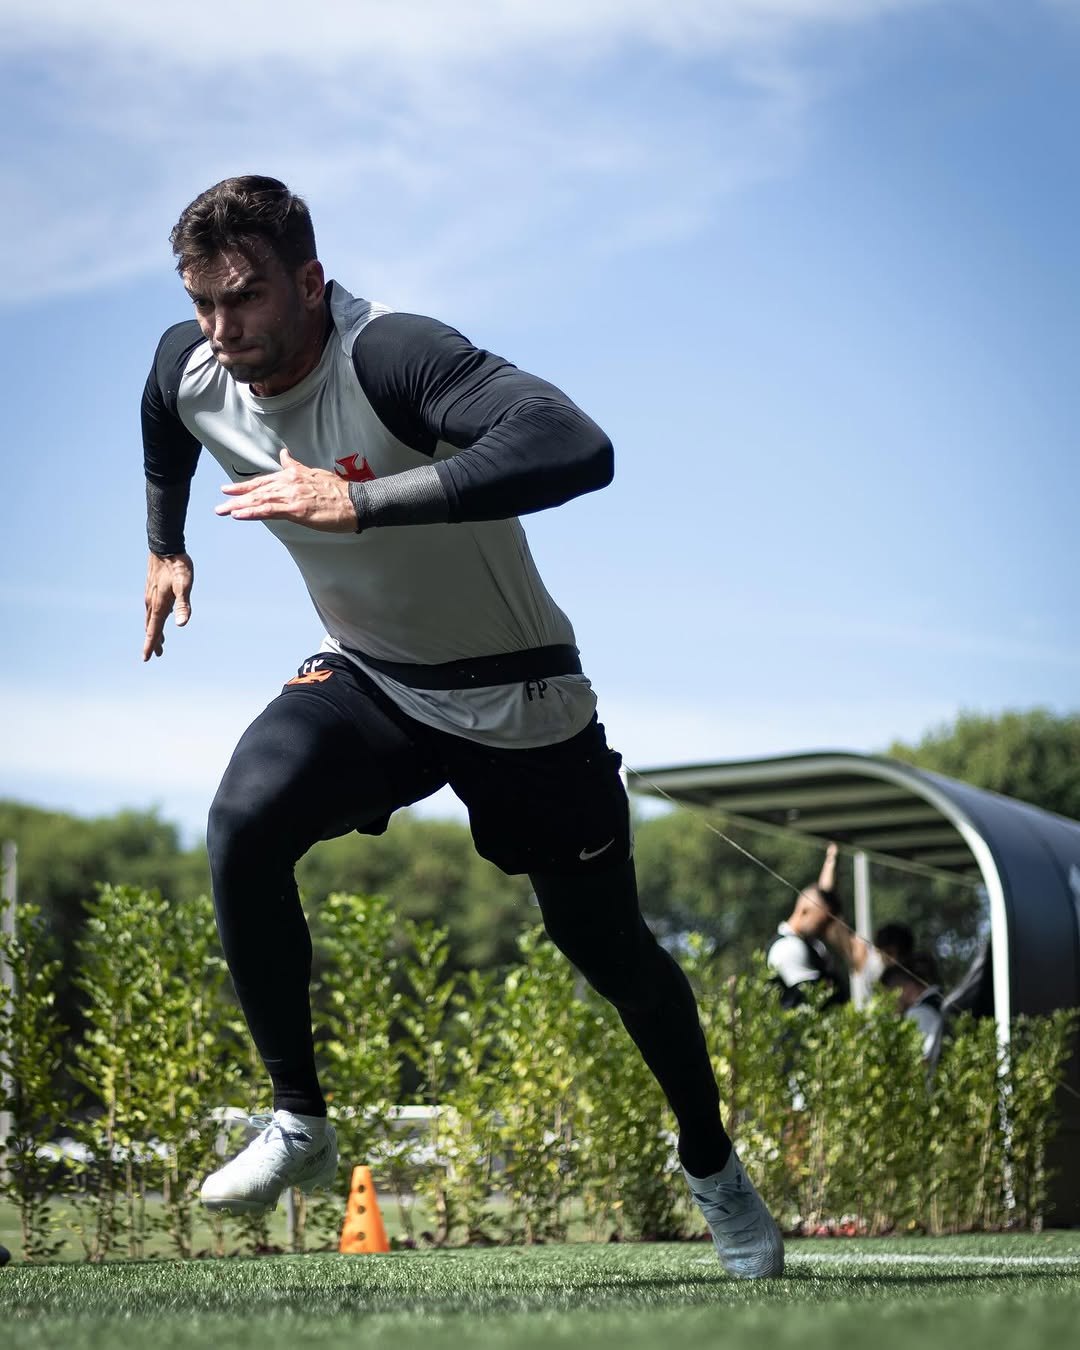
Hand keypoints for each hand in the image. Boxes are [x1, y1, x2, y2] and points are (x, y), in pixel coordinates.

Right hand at [143, 552, 193, 660]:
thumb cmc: (178, 566)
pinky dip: (154, 618)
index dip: (150, 645)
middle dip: (153, 641)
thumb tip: (182, 624)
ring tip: (159, 640)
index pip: (153, 630)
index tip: (146, 658)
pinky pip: (151, 609)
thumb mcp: (185, 586)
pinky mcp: (152, 588)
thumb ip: (183, 605)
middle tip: (155, 654)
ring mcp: (150, 595)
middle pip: (152, 627)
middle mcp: (151, 602)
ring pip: (151, 618)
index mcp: (159, 605)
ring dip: (154, 630)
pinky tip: (160, 617)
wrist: (165, 546)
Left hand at [215, 448, 355, 531]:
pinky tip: (238, 514)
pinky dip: (251, 512)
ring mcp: (292, 496)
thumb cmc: (339, 491)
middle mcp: (289, 483)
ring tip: (223, 510)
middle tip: (219, 503)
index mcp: (293, 475)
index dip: (245, 486)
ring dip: (238, 506)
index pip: (263, 481)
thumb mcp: (315, 473)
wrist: (356, 502)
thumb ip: (296, 466)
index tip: (229, 489)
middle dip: (236, 497)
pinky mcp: (296, 509)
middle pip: (257, 491)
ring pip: (259, 500)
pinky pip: (268, 511)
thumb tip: (284, 455)